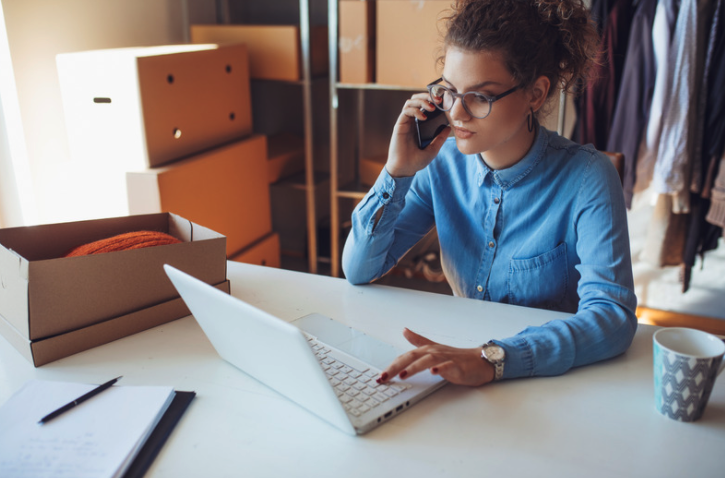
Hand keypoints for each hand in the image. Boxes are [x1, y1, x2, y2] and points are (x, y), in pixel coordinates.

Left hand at [377, 328, 494, 385]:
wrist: (480, 360)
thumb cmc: (457, 356)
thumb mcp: (434, 349)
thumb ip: (419, 341)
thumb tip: (404, 330)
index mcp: (427, 350)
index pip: (405, 356)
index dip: (392, 365)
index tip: (380, 375)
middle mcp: (434, 352)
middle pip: (412, 357)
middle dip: (396, 367)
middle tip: (384, 377)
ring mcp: (446, 358)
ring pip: (428, 360)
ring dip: (415, 367)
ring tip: (403, 375)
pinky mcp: (458, 366)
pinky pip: (449, 366)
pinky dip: (441, 369)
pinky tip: (434, 373)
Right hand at [385, 93, 451, 177]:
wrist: (405, 169)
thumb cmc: (416, 161)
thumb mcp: (433, 149)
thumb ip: (440, 138)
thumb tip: (449, 127)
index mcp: (419, 125)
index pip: (424, 106)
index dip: (432, 100)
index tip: (443, 101)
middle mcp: (411, 121)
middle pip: (416, 99)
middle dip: (427, 96)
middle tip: (438, 99)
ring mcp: (405, 122)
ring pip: (410, 102)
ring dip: (422, 101)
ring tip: (432, 107)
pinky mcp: (400, 125)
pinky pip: (406, 111)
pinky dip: (416, 110)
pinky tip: (424, 117)